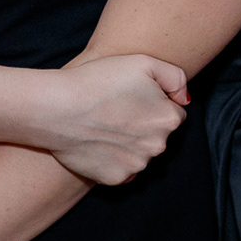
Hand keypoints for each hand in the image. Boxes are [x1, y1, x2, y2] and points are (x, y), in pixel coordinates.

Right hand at [39, 55, 189, 184]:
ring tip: (104, 125)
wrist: (57, 108)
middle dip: (144, 125)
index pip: (174, 114)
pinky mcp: (114, 178)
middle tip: (117, 110)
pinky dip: (114, 159)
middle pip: (158, 136)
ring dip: (130, 144)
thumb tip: (184, 99)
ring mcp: (136, 165)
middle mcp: (157, 146)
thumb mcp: (143, 62)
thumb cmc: (99, 80)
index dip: (154, 104)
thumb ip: (175, 77)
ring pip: (140, 154)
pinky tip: (98, 142)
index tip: (133, 98)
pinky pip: (122, 170)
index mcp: (168, 119)